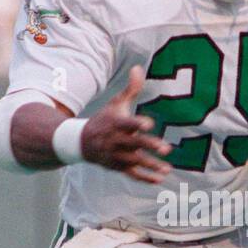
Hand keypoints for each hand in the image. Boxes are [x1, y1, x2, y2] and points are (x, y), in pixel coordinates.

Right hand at [81, 65, 171, 183]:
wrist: (80, 142)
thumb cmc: (104, 120)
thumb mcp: (114, 103)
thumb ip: (130, 89)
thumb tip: (138, 68)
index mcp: (116, 123)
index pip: (127, 123)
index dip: (137, 124)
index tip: (149, 124)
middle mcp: (116, 140)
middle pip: (133, 144)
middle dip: (149, 146)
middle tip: (166, 148)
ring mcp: (116, 155)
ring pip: (134, 162)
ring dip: (150, 166)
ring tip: (167, 168)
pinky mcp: (117, 167)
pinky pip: (131, 174)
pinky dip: (144, 178)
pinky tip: (159, 179)